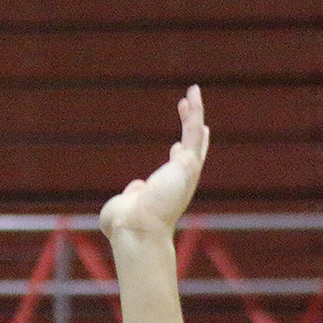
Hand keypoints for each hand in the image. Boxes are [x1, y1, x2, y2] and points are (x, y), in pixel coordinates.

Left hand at [100, 85, 209, 237]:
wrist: (136, 229)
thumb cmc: (127, 225)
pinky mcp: (187, 163)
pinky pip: (193, 131)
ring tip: (192, 94)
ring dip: (195, 114)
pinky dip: (195, 113)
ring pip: (194, 135)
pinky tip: (191, 96)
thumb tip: (136, 187)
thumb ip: (132, 196)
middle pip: (192, 149)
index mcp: (167, 190)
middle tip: (190, 112)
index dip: (179, 156)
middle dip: (193, 131)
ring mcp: (186, 171)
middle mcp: (180, 180)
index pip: (177, 170)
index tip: (178, 147)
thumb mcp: (127, 206)